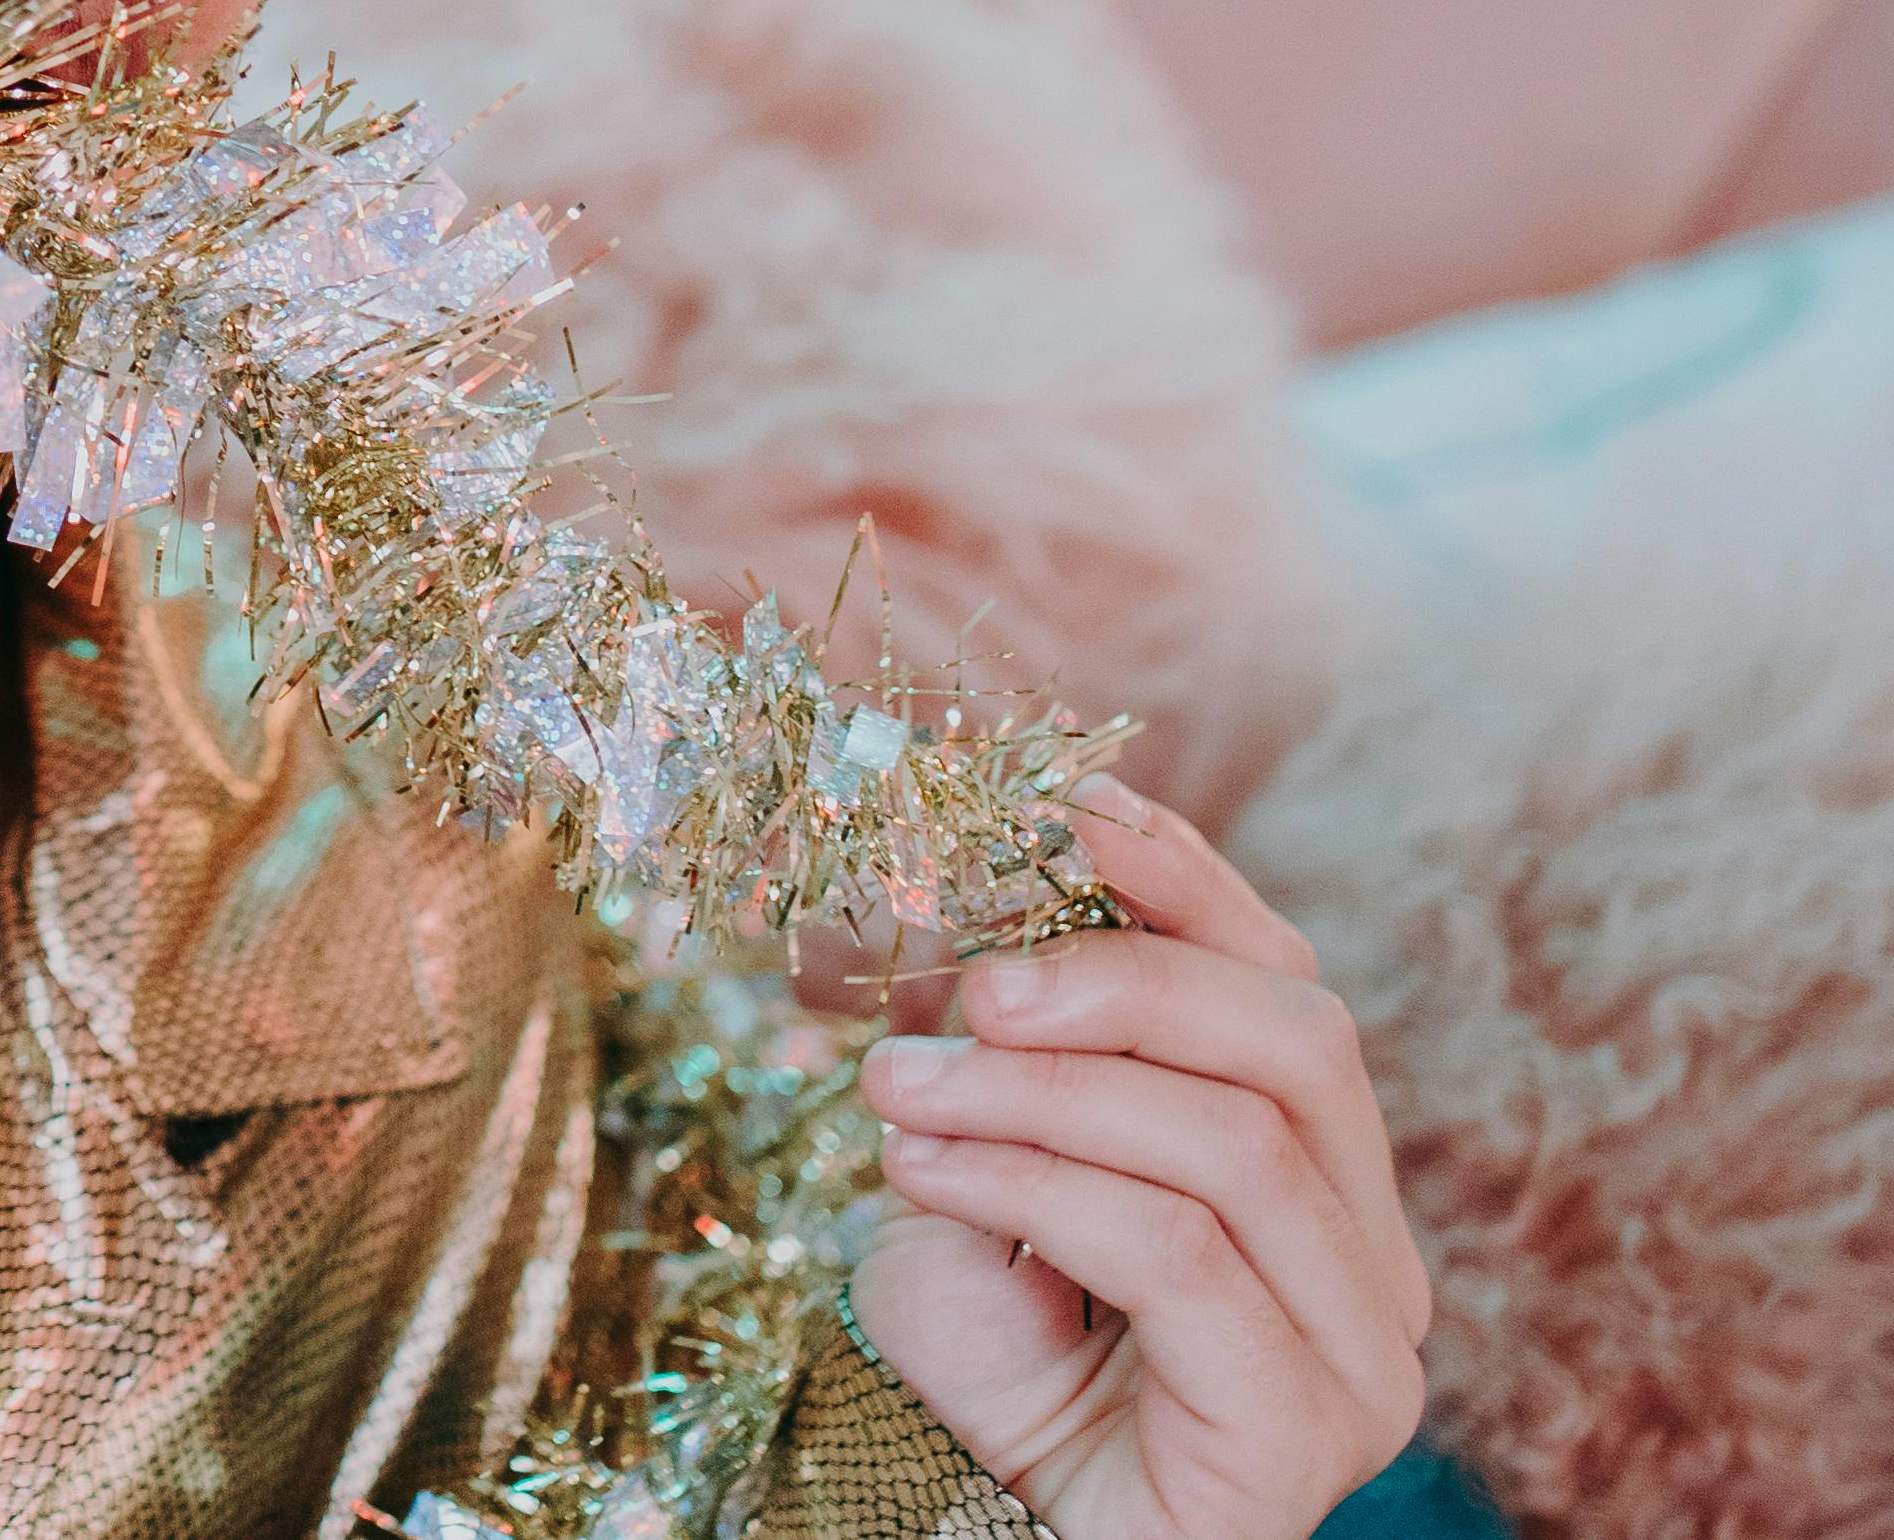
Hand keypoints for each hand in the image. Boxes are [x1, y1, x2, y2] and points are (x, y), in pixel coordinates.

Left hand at [851, 774, 1426, 1539]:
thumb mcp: (985, 1166)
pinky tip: (923, 1173)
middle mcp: (1373, 1259)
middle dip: (1121, 979)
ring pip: (1231, 1143)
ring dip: (1041, 1092)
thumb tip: (960, 904)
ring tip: (898, 1091)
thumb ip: (1000, 1055)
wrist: (987, 1533)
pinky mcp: (1297, 1427)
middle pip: (1297, 1042)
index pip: (1288, 987)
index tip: (1070, 805)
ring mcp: (1358, 1353)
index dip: (1189, 882)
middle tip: (966, 983)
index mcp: (1321, 1176)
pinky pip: (1177, 1255)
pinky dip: (1034, 1186)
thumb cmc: (994, 1360)